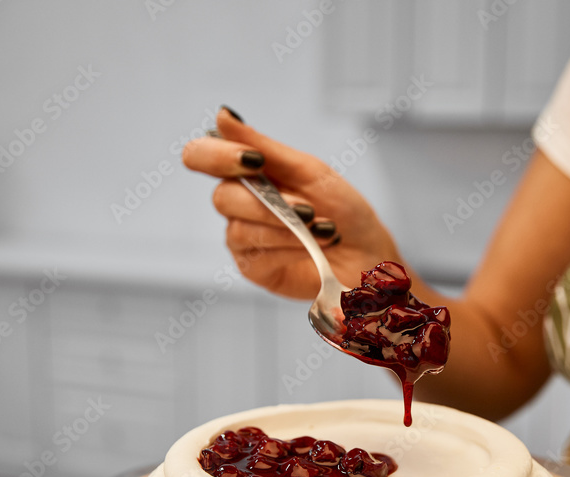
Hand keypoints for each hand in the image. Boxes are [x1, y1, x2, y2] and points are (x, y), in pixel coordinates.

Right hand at [182, 107, 400, 298]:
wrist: (367, 253)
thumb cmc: (341, 209)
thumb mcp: (308, 171)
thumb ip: (263, 146)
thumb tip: (222, 115)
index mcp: (246, 172)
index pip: (201, 155)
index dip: (216, 155)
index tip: (254, 161)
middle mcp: (237, 204)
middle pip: (222, 197)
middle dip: (268, 203)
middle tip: (307, 208)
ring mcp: (242, 237)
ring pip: (241, 229)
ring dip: (287, 227)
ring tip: (324, 229)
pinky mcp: (254, 268)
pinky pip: (257, 254)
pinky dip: (290, 246)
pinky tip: (315, 245)